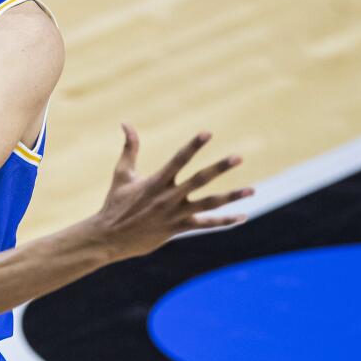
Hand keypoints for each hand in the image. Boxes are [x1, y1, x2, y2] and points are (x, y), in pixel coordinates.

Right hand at [94, 124, 252, 258]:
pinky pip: (205, 224)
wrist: (108, 237)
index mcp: (156, 181)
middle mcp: (168, 197)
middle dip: (219, 168)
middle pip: (198, 180)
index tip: (208, 133)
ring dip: (231, 197)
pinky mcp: (177, 229)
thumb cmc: (114, 204)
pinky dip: (224, 221)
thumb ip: (129, 148)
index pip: (178, 160)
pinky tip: (242, 216)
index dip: (193, 146)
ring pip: (208, 204)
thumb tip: (126, 123)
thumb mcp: (121, 174)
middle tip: (238, 157)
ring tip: (252, 190)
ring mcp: (174, 214)